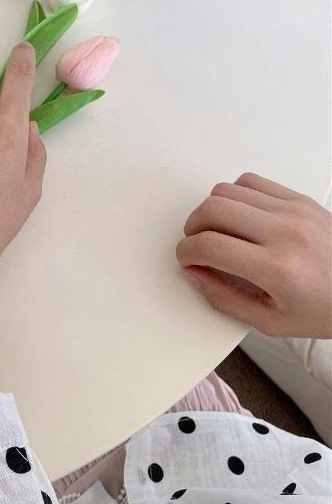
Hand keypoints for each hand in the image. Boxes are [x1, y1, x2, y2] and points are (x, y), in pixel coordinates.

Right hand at [176, 172, 330, 338]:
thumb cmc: (326, 309)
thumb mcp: (272, 322)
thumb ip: (225, 299)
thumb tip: (193, 274)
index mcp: (277, 269)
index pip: (210, 246)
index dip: (186, 252)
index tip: (186, 259)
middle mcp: (285, 232)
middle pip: (212, 209)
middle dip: (192, 228)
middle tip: (197, 244)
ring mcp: (293, 210)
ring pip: (226, 190)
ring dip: (211, 210)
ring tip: (217, 230)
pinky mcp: (299, 199)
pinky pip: (250, 181)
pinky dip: (234, 196)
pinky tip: (240, 218)